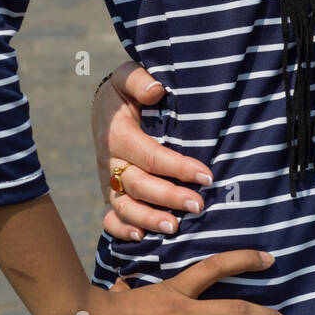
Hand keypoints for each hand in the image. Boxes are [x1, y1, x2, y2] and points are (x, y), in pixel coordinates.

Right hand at [93, 60, 212, 239]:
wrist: (108, 106)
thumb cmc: (127, 90)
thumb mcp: (128, 76)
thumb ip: (138, 79)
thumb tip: (156, 91)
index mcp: (117, 133)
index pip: (150, 156)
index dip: (178, 168)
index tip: (206, 175)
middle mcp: (110, 161)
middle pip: (138, 185)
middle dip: (169, 198)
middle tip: (199, 205)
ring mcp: (109, 180)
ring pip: (124, 206)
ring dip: (149, 219)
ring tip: (175, 228)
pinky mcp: (110, 192)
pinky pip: (110, 217)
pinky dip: (121, 230)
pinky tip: (141, 238)